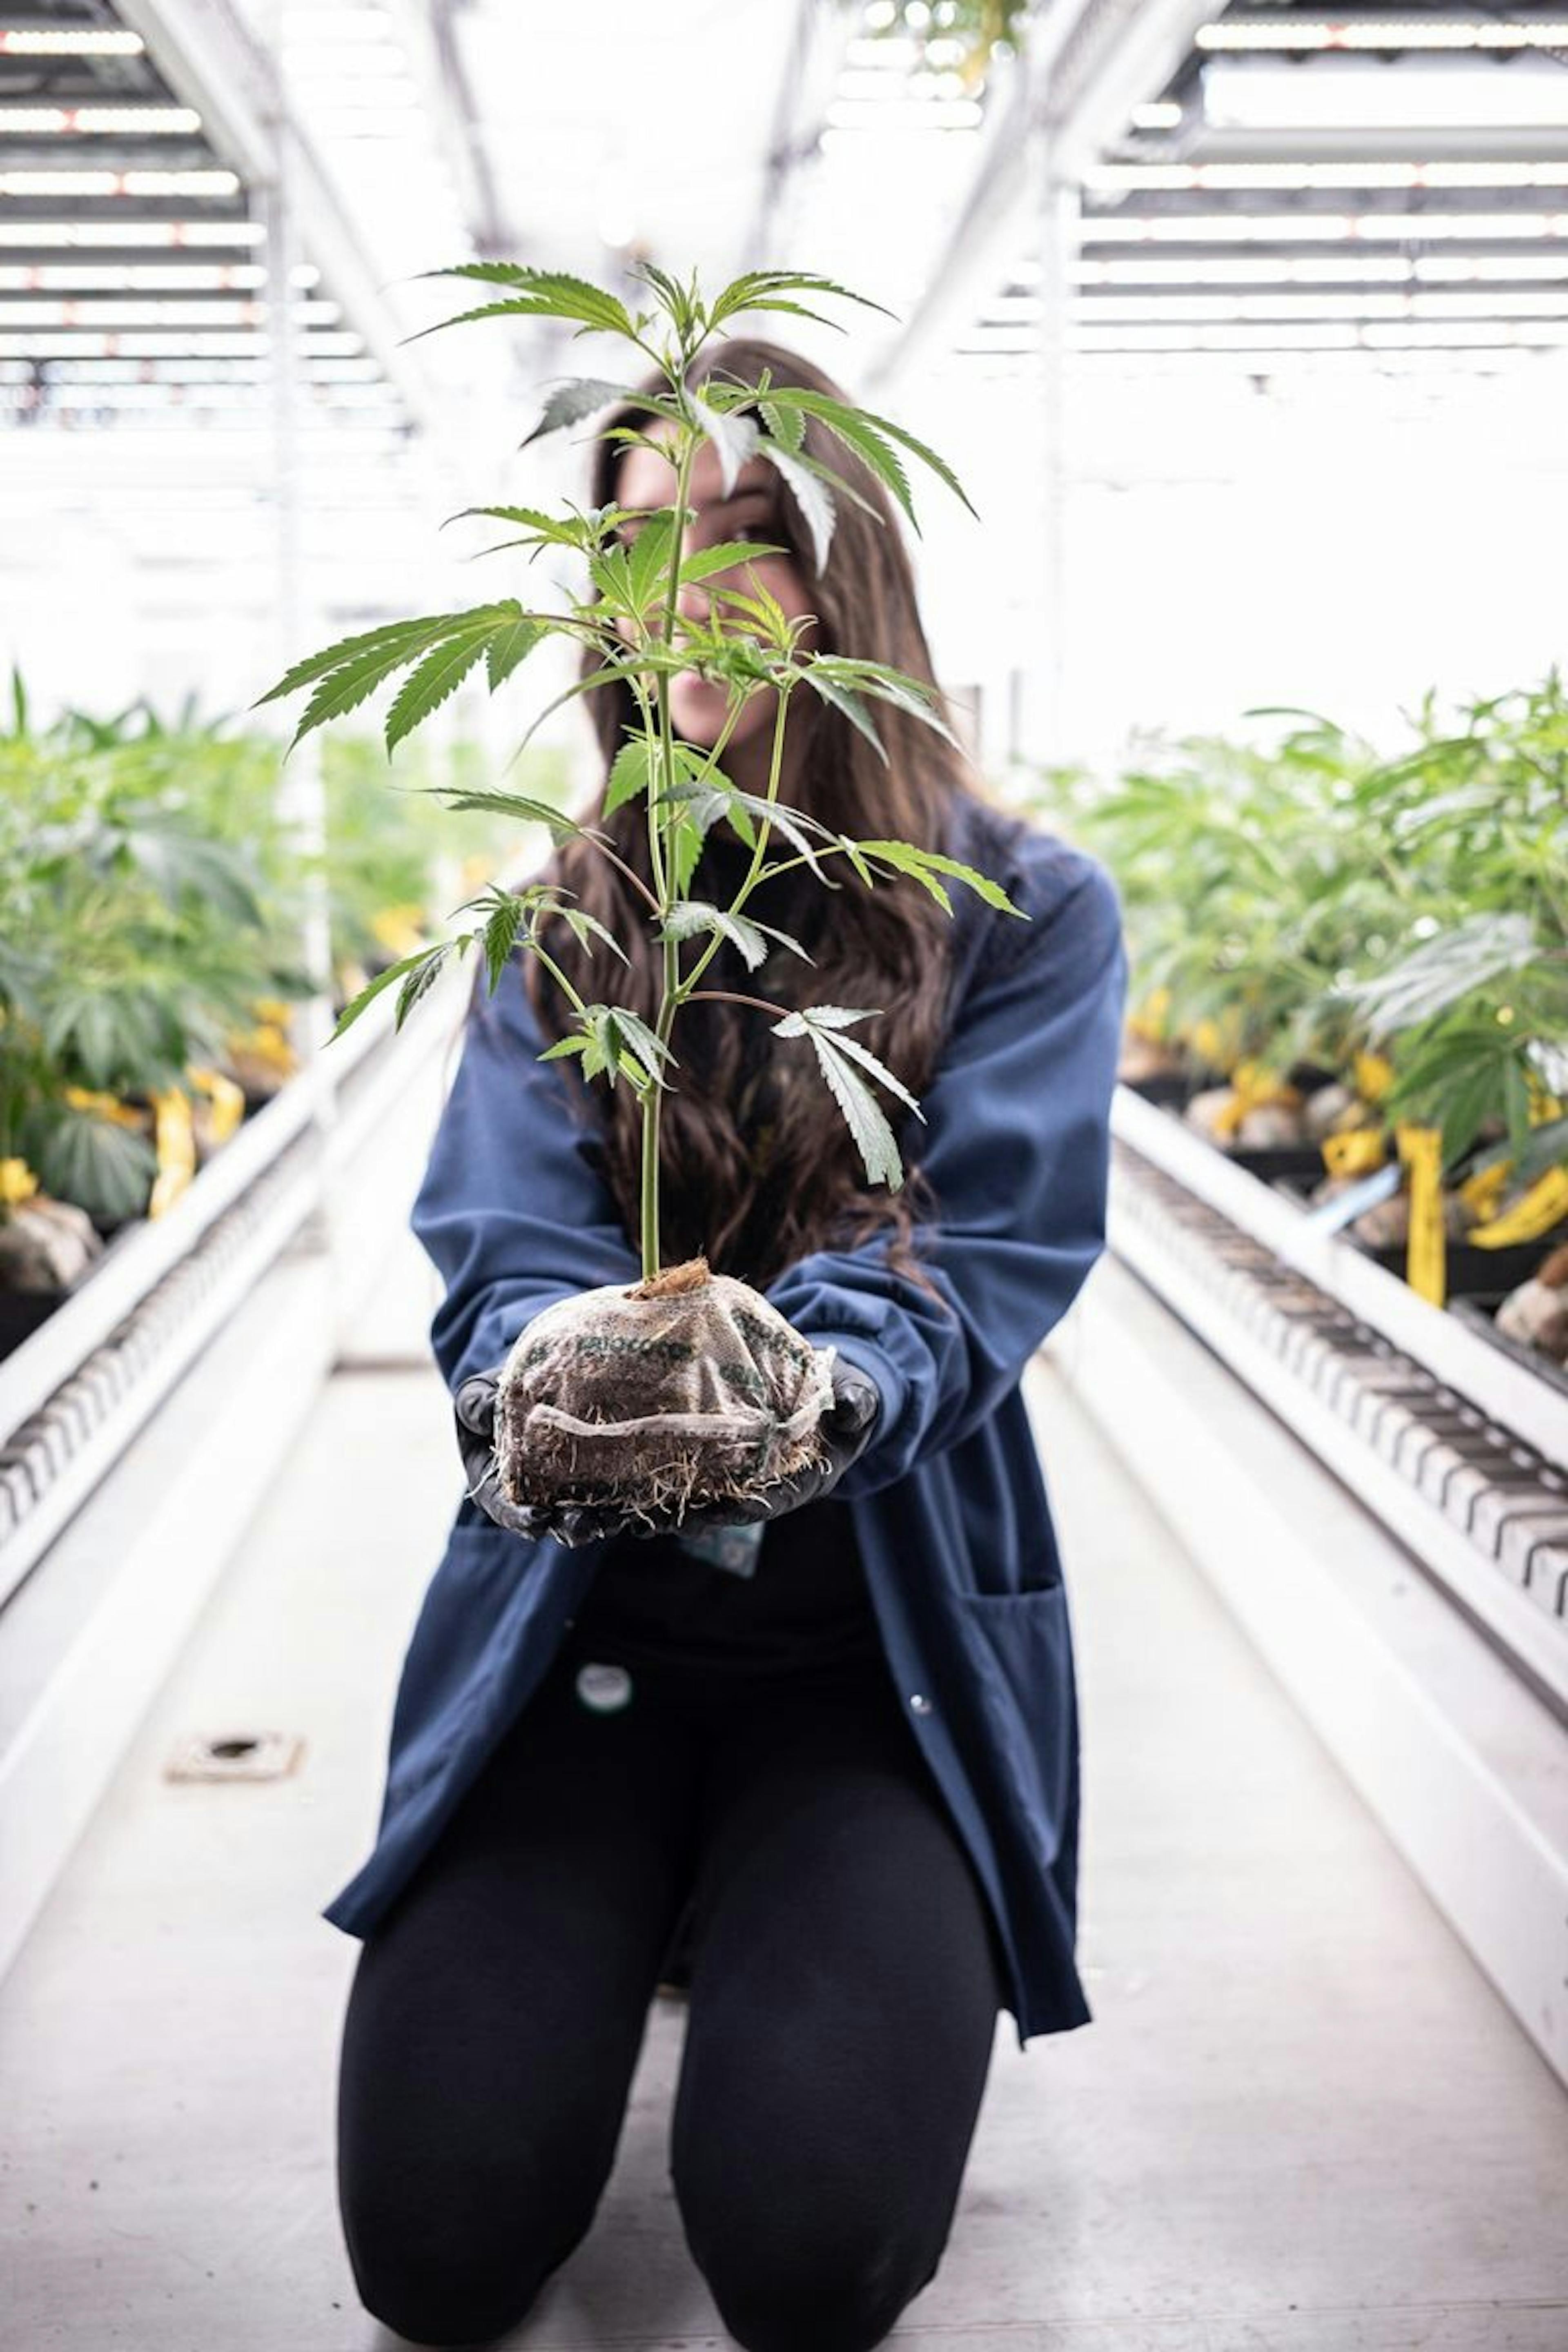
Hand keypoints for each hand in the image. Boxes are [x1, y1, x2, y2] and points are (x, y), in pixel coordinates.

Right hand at [453, 1369, 642, 1547]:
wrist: (528, 1383)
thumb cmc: (492, 1396)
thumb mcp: (475, 1397)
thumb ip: (477, 1406)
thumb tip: (490, 1406)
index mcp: (497, 1483)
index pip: (506, 1509)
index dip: (520, 1518)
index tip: (537, 1519)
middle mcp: (533, 1494)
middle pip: (551, 1520)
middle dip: (568, 1527)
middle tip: (585, 1527)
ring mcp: (566, 1488)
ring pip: (585, 1514)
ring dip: (600, 1521)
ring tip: (614, 1519)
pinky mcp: (595, 1476)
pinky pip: (613, 1495)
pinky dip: (626, 1501)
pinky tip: (642, 1501)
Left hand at [636, 1350, 881, 1540]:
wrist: (830, 1392)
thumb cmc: (845, 1396)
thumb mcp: (857, 1397)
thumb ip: (856, 1403)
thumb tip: (852, 1409)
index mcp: (808, 1478)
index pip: (775, 1499)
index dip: (748, 1507)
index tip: (719, 1511)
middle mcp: (775, 1485)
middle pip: (733, 1508)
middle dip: (698, 1518)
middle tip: (660, 1523)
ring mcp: (749, 1476)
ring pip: (710, 1499)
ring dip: (675, 1509)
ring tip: (636, 1518)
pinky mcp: (728, 1462)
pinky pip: (698, 1478)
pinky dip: (670, 1485)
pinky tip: (633, 1487)